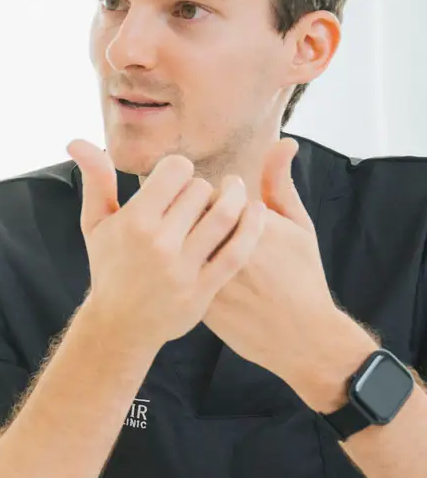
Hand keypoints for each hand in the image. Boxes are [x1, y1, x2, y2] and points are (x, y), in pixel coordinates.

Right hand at [67, 139, 266, 358]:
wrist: (119, 326)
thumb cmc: (109, 268)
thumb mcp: (96, 224)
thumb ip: (95, 180)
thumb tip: (77, 141)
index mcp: (134, 221)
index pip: (177, 170)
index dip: (180, 170)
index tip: (178, 181)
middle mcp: (158, 243)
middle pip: (202, 189)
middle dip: (204, 188)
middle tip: (200, 198)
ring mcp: (183, 267)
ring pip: (225, 214)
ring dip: (235, 197)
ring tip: (236, 191)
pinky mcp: (203, 288)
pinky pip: (237, 250)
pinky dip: (253, 226)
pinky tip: (257, 213)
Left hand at [202, 140, 371, 404]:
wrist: (298, 336)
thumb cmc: (302, 277)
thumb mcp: (298, 226)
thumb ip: (280, 183)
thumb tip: (283, 142)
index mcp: (250, 225)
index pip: (208, 192)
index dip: (213, 198)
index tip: (222, 205)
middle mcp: (225, 250)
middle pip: (186, 215)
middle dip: (190, 215)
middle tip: (202, 225)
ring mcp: (208, 277)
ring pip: (177, 242)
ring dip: (181, 239)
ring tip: (197, 245)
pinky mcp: (197, 299)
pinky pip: (176, 271)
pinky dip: (179, 266)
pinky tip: (193, 269)